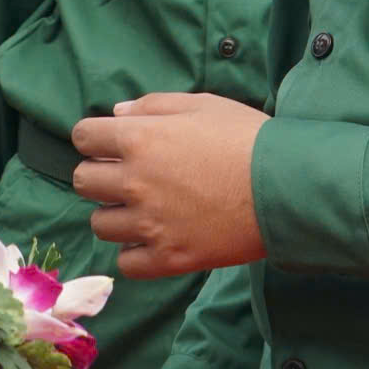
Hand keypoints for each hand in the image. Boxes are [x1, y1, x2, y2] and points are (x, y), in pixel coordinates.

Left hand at [71, 93, 265, 277]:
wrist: (286, 187)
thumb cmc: (247, 138)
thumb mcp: (202, 105)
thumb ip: (153, 105)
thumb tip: (117, 113)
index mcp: (140, 138)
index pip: (83, 136)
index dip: (95, 137)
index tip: (108, 144)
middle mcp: (136, 182)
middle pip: (84, 181)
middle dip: (100, 175)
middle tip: (128, 176)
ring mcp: (150, 224)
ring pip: (100, 224)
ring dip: (115, 214)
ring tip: (144, 209)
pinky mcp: (169, 258)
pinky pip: (126, 263)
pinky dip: (134, 253)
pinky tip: (154, 239)